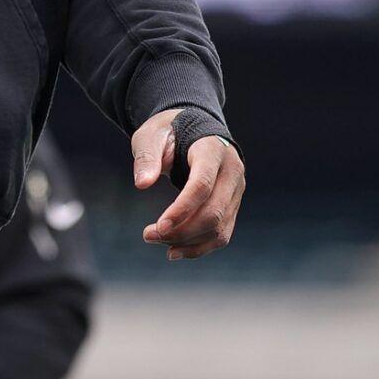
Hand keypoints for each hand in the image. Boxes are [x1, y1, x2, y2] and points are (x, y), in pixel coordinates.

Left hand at [131, 109, 244, 260]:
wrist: (192, 129)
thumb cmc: (169, 131)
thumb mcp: (152, 135)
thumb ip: (147, 156)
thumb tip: (142, 184)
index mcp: (213, 150)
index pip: (202, 185)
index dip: (182, 209)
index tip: (159, 226)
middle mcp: (231, 171)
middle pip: (214, 212)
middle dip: (181, 231)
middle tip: (148, 235)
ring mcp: (236, 190)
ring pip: (219, 228)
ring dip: (188, 242)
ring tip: (156, 241)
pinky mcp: (232, 205)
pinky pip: (221, 234)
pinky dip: (200, 247)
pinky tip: (175, 250)